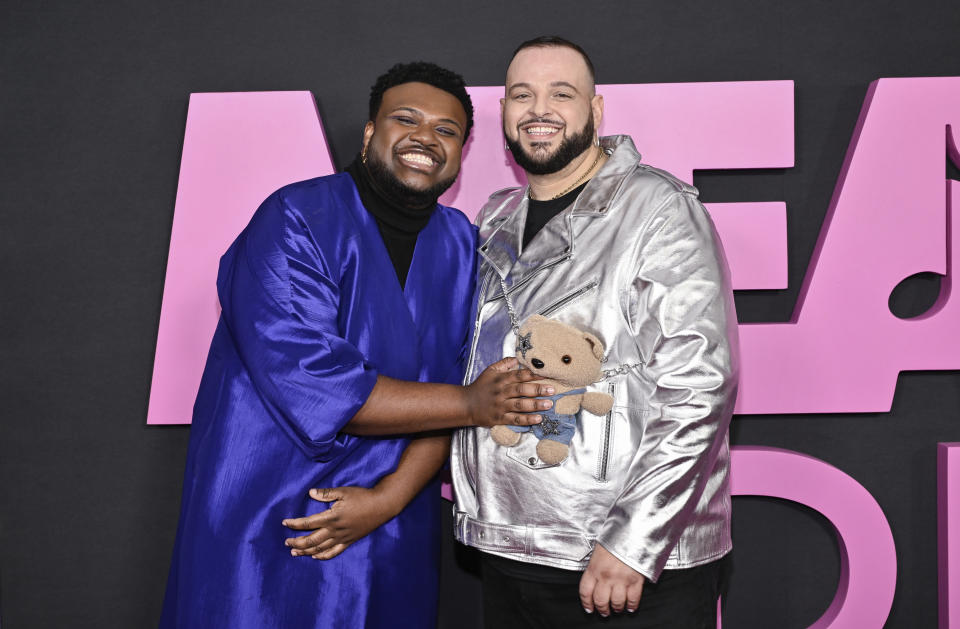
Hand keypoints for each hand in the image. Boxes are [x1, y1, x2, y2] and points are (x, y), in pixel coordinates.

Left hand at [281, 486, 397, 559]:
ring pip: (320, 548)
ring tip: (295, 552)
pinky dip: (323, 556)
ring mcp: (342, 538)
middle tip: (286, 542)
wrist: (382, 506)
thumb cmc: (362, 496)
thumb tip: (310, 493)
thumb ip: (326, 493)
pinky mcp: (349, 541)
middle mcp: (335, 530)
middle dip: (297, 541)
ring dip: (306, 551)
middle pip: (311, 540)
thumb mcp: (344, 491)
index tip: (285, 523)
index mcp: (332, 517)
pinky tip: (315, 556)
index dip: (294, 524)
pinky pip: (334, 552)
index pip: (308, 523)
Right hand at [465, 357, 553, 426]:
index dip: (534, 374)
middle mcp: (501, 392)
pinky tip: (538, 419)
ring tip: (549, 404)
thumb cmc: (480, 387)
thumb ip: (504, 364)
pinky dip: (527, 419)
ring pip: (520, 405)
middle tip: (552, 390)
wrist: (465, 404)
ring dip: (536, 405)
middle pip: (521, 390)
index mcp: (501, 379)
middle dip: (538, 389)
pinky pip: (515, 419)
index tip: (547, 374)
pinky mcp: (499, 418)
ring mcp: (501, 406)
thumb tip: (518, 358)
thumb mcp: (490, 371)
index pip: (520, 375)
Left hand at [579, 543, 645, 615]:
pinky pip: (633, 599)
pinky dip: (632, 606)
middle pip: (600, 601)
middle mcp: (606, 576)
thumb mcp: (599, 549)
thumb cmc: (616, 536)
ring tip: (618, 609)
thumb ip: (596, 565)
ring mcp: (621, 579)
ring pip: (616, 603)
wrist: (633, 530)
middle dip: (602, 609)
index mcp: (594, 567)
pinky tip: (630, 607)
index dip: (586, 603)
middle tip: (604, 612)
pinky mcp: (636, 580)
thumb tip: (594, 576)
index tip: (589, 608)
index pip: (585, 592)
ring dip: (617, 608)